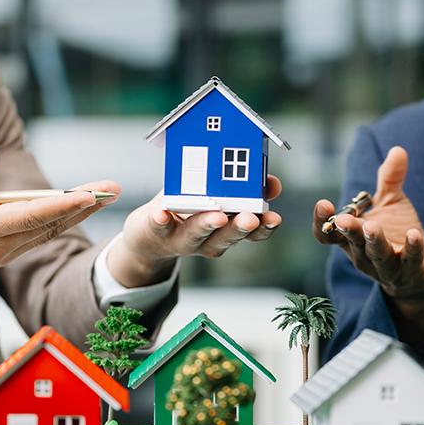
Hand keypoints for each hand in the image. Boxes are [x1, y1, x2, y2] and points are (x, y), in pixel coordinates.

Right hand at [0, 146, 117, 317]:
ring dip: (78, 214)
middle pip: (50, 224)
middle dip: (85, 206)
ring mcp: (0, 255)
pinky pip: (37, 237)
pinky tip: (77, 210)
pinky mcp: (0, 256)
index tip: (92, 193)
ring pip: (48, 232)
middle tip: (114, 188)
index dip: (65, 204)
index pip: (32, 215)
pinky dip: (60, 223)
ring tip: (105, 195)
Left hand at [106, 175, 282, 287]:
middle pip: (226, 237)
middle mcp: (207, 240)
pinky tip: (161, 213)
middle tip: (250, 219)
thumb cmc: (188, 211)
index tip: (274, 218)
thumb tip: (274, 184)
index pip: (251, 233)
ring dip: (206, 225)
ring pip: (196, 234)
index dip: (265, 227)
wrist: (149, 238)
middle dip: (239, 227)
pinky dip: (161, 221)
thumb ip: (245, 192)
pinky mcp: (157, 231)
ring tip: (216, 216)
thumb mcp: (219, 200)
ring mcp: (182, 238)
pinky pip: (159, 227)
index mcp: (226, 231)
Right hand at [313, 146, 423, 338]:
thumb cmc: (396, 235)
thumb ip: (389, 179)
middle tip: (341, 219)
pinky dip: (412, 248)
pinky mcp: (411, 271)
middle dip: (347, 230)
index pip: (326, 234)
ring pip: (377, 254)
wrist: (419, 273)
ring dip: (374, 241)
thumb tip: (398, 149)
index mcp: (351, 237)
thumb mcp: (391, 204)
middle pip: (351, 242)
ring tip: (372, 227)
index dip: (320, 222)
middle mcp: (363, 253)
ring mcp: (386, 265)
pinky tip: (414, 234)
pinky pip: (411, 261)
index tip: (322, 204)